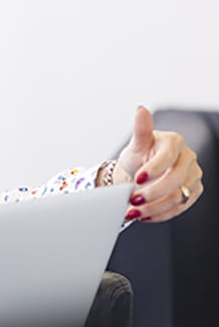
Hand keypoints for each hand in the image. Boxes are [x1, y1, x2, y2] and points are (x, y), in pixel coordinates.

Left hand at [116, 106, 201, 221]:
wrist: (141, 172)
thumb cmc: (139, 155)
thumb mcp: (136, 143)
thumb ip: (140, 128)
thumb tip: (140, 109)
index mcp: (175, 142)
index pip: (168, 157)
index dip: (153, 169)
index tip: (137, 178)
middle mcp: (188, 158)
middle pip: (175, 179)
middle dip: (152, 192)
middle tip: (132, 200)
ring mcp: (193, 176)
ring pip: (178, 196)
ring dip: (154, 207)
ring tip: (134, 212)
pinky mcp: (192, 193)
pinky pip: (179, 208)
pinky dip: (160, 214)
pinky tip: (144, 216)